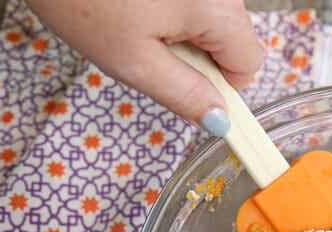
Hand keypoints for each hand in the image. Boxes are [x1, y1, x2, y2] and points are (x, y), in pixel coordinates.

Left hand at [25, 0, 262, 134]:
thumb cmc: (83, 0)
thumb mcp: (134, 62)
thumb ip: (184, 94)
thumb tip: (219, 120)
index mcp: (216, 6)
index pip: (249, 63)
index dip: (221, 85)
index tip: (187, 87)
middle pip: (233, 37)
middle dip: (199, 55)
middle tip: (150, 50)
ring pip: (213, 16)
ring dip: (183, 31)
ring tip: (135, 22)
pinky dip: (172, 7)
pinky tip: (137, 4)